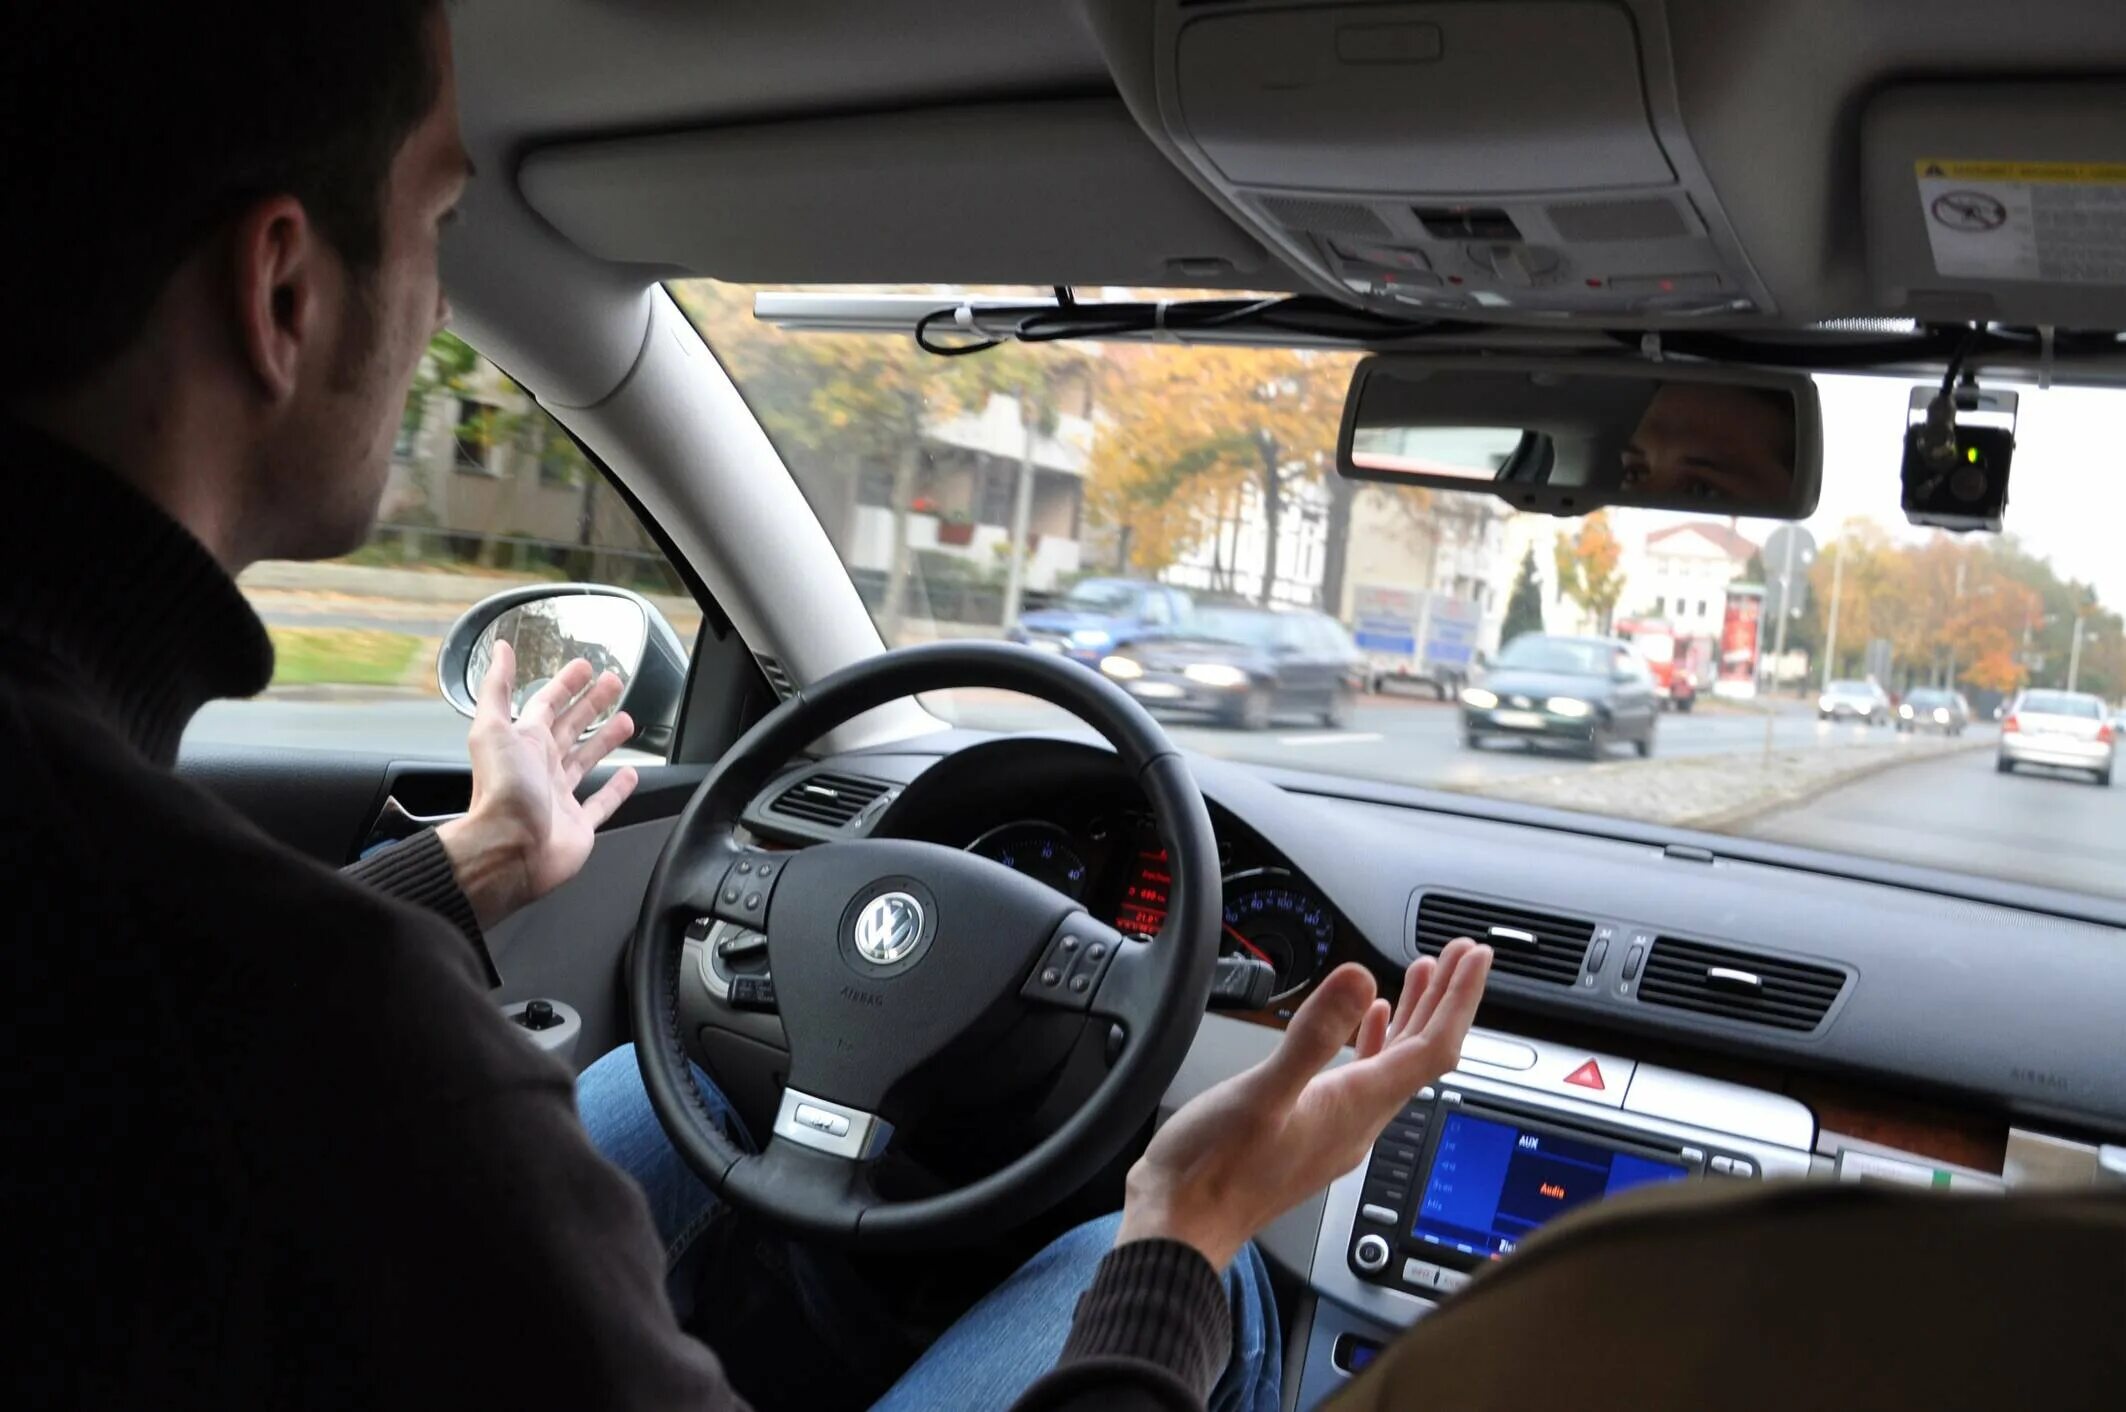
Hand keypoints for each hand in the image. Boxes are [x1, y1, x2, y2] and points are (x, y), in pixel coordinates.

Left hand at [436, 639, 640, 926]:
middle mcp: (542, 768)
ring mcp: (561, 797)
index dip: (565, 684)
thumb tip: (499, 649)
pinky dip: (617, 789)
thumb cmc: (500, 791)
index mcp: (524, 743)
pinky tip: (631, 774)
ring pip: (587, 761)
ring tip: (626, 720)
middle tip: (613, 683)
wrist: (508, 849)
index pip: (546, 704)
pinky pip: (602, 803)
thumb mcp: (492, 728)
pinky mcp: (579, 825)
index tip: (584, 666)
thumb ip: (497, 687)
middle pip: (571, 728)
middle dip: (591, 704)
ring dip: (606, 740)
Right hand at [1116, 939, 1492, 1269]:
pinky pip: (1365, 1078)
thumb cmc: (1213, 1170)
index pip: (1432, 1048)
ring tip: (1426, 974)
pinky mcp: (1314, 1130)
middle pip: (1423, 1054)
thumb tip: (1361, 980)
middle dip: (1446, 999)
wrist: (1181, 1225)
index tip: (1475, 957)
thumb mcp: (1262, 1091)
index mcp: (1356, 1107)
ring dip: (1414, 1016)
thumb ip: (1313, 1035)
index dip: (1458, 999)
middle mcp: (1359, 1121)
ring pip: (1395, 1064)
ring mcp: (1339, 1128)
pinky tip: (1367, 1024)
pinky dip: (1374, 1041)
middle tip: (1462, 954)